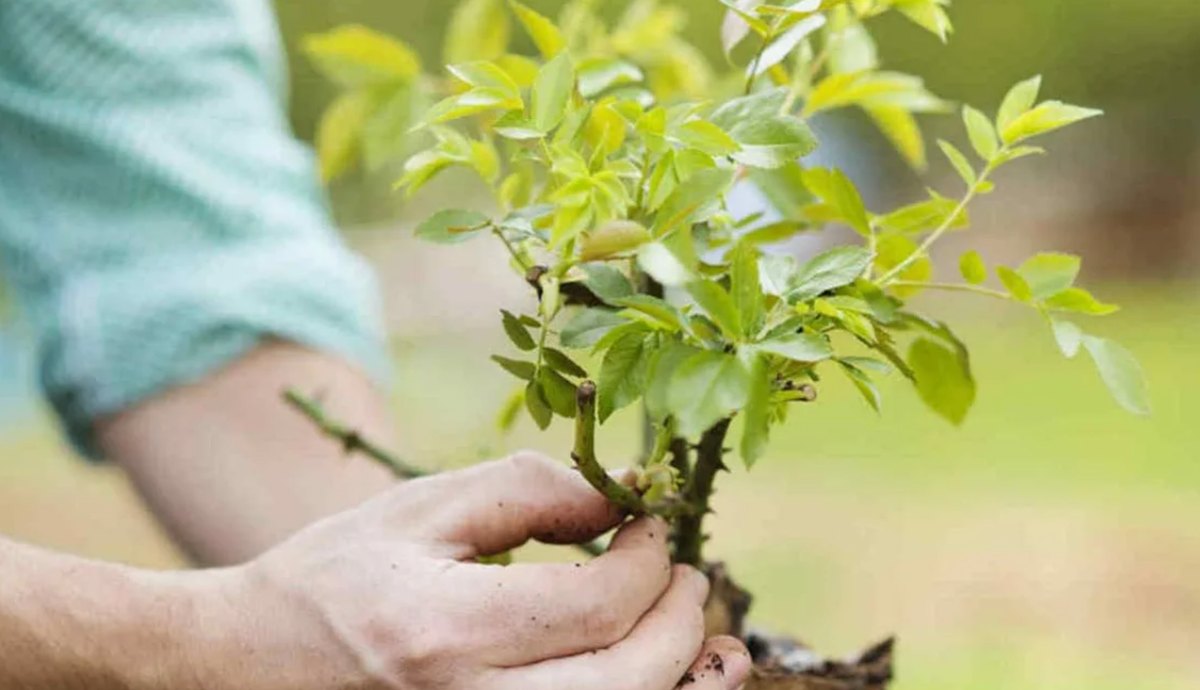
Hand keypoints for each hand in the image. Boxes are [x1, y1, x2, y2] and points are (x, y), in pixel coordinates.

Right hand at [204, 452, 750, 689]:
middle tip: (688, 578)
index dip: (647, 560)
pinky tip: (668, 682)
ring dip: (688, 685)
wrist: (252, 663)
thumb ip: (530, 492)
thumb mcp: (424, 509)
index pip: (598, 605)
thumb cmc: (335, 576)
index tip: (650, 528)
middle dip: (681, 625)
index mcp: (448, 633)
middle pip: (631, 683)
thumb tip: (625, 496)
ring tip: (718, 645)